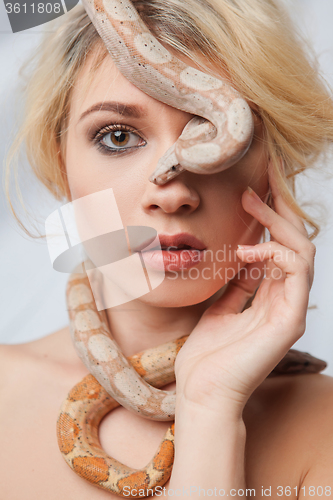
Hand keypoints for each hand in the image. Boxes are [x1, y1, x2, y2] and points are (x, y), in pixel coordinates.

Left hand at [174, 161, 315, 415]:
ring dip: (277, 224)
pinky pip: (297, 272)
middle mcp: (286, 301)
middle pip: (296, 244)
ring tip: (251, 208)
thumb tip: (242, 255)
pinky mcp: (290, 320)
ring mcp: (291, 310)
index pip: (281, 249)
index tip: (256, 191)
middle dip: (279, 211)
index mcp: (271, 298)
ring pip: (302, 252)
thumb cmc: (207, 356)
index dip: (273, 219)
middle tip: (256, 187)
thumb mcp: (221, 308)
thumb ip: (238, 283)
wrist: (201, 392)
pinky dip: (276, 252)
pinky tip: (248, 250)